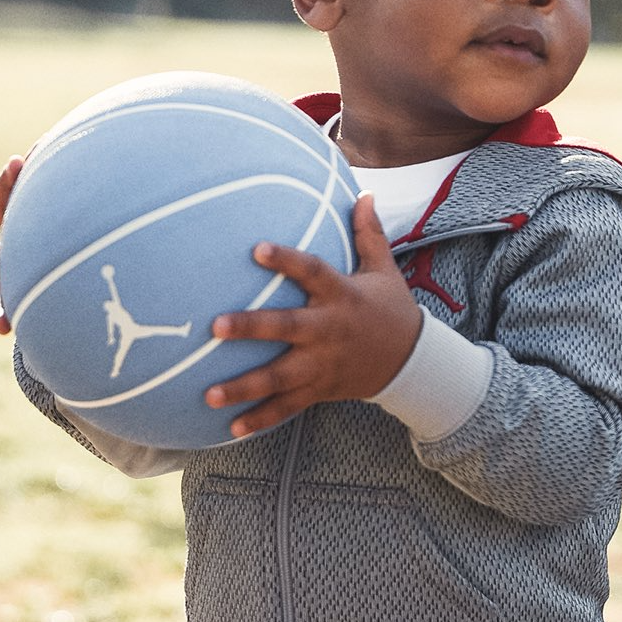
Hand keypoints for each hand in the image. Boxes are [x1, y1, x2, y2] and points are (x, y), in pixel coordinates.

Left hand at [206, 195, 422, 437]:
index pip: (313, 273)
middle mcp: (329, 331)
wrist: (411, 363)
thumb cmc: (391, 310)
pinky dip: (261, 419)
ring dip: (244, 387)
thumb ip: (369, 235)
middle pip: (287, 329)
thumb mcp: (384, 271)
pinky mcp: (320, 389)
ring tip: (209, 394)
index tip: (257, 249)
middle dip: (252, 328)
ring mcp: (322, 365)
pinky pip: (287, 407)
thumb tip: (363, 193)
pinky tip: (230, 428)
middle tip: (216, 327)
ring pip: (280, 378)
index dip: (287, 260)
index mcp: (342, 296)